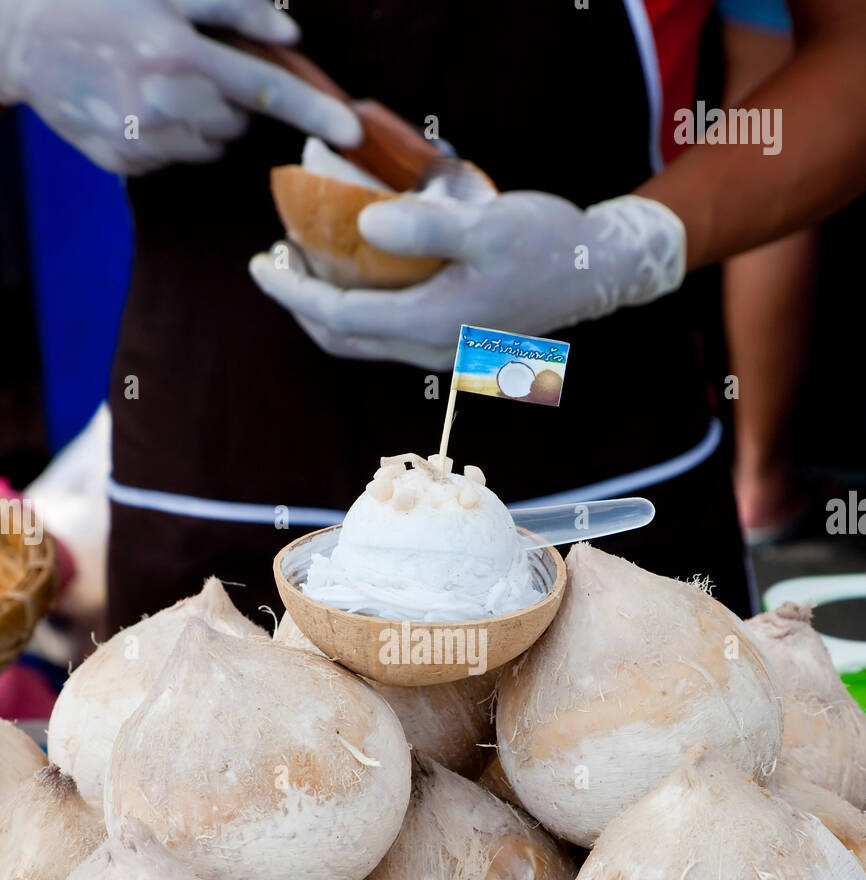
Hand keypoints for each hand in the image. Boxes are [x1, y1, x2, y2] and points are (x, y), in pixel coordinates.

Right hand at [0, 0, 359, 175]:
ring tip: (156, 82)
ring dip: (199, 118)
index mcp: (175, 51)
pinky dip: (168, 135)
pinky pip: (174, 157)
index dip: (312, 111)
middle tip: (190, 66)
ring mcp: (140, 139)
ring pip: (208, 145)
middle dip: (228, 99)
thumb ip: (230, 7)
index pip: (264, 90)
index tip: (351, 133)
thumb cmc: (95, 0)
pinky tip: (135, 103)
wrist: (18, 37)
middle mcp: (160, 102)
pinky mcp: (124, 162)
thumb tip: (290, 39)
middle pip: (237, 123)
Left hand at [249, 192, 686, 368]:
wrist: (597, 272)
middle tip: (274, 258)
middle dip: (300, 303)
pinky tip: (355, 267)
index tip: (260, 263)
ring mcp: (440, 348)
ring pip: (362, 338)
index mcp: (432, 325)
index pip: (340, 315)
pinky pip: (386, 330)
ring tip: (304, 260)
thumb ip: (425, 227)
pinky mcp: (450, 336)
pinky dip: (357, 304)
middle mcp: (430, 348)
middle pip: (342, 337)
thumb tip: (363, 227)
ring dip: (325, 306)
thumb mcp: (488, 225)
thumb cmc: (549, 244)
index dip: (292, 292)